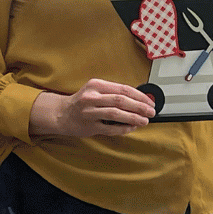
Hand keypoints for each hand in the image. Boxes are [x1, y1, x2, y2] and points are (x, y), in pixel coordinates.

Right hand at [33, 78, 156, 139]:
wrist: (61, 114)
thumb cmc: (82, 102)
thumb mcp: (96, 90)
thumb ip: (114, 93)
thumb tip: (139, 99)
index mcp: (96, 85)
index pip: (123, 88)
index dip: (139, 96)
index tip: (149, 101)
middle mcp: (91, 97)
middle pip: (121, 100)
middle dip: (140, 106)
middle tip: (151, 111)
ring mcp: (89, 112)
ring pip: (116, 114)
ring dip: (134, 117)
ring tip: (144, 120)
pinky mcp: (89, 126)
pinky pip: (110, 128)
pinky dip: (123, 128)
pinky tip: (131, 128)